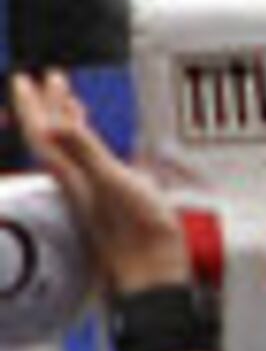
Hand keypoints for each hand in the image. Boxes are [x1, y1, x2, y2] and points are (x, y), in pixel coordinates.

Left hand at [10, 71, 186, 298]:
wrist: (153, 271)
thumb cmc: (137, 232)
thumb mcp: (114, 183)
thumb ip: (85, 151)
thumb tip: (54, 123)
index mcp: (73, 175)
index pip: (44, 133)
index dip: (34, 105)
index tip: (27, 79)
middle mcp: (76, 181)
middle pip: (53, 138)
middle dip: (49, 106)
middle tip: (48, 81)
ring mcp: (91, 190)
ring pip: (70, 149)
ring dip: (67, 122)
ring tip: (69, 103)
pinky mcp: (108, 198)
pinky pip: (90, 161)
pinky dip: (90, 144)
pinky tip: (101, 144)